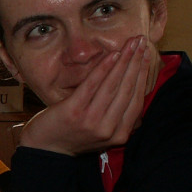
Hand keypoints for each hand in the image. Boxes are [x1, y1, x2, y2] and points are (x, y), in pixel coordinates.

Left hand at [19, 35, 152, 155]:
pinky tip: (112, 54)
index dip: (143, 75)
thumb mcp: (102, 131)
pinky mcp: (73, 112)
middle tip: (142, 42)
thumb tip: (135, 88)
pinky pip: (92, 86)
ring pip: (113, 86)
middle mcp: (108, 130)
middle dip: (136, 63)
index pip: (136, 100)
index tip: (147, 55)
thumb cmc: (73, 135)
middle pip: (127, 90)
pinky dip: (103, 69)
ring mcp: (90, 121)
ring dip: (124, 61)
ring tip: (131, 43)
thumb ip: (118, 116)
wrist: (44, 149)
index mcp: (119, 134)